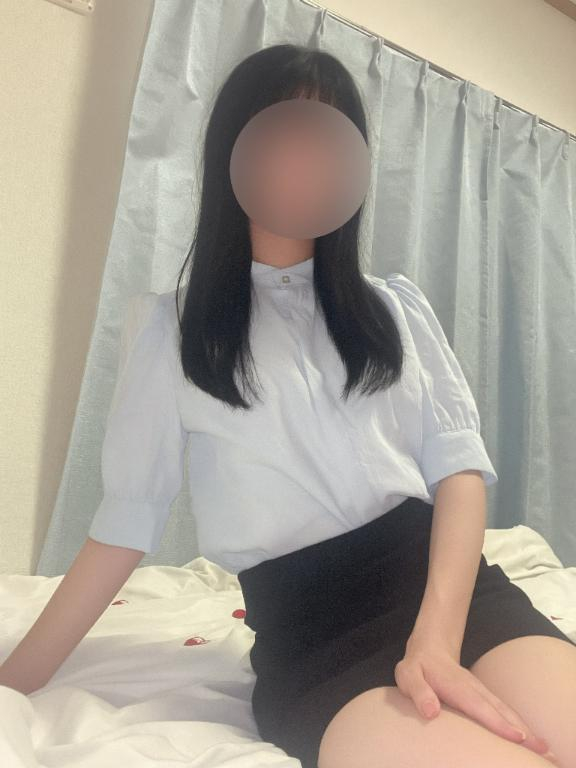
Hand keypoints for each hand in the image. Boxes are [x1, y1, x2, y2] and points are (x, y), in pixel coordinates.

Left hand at [394, 640, 558, 764]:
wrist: (430, 649)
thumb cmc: (417, 667)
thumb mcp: (408, 675)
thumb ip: (418, 692)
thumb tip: (431, 711)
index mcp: (457, 687)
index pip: (479, 707)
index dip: (498, 723)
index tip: (518, 737)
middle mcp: (476, 690)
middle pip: (502, 711)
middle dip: (523, 731)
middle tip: (544, 751)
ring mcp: (483, 693)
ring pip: (507, 712)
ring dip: (527, 731)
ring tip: (545, 750)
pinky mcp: (486, 698)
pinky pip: (505, 713)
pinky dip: (520, 726)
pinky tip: (531, 740)